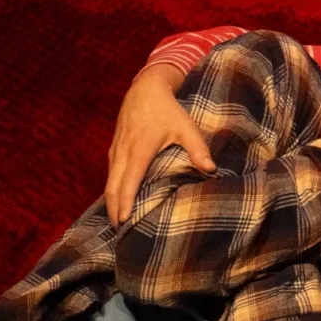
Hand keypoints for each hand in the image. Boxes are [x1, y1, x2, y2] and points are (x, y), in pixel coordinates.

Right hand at [105, 64, 216, 227]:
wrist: (145, 89)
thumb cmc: (168, 109)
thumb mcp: (186, 127)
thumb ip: (198, 148)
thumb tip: (211, 169)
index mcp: (140, 149)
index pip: (129, 181)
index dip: (125, 202)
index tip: (125, 221)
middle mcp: (123, 152)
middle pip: (113, 187)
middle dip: (114, 210)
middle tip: (120, 231)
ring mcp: (116, 150)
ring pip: (109, 182)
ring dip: (111, 202)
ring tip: (118, 222)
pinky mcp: (114, 148)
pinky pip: (110, 174)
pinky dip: (112, 190)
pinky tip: (117, 201)